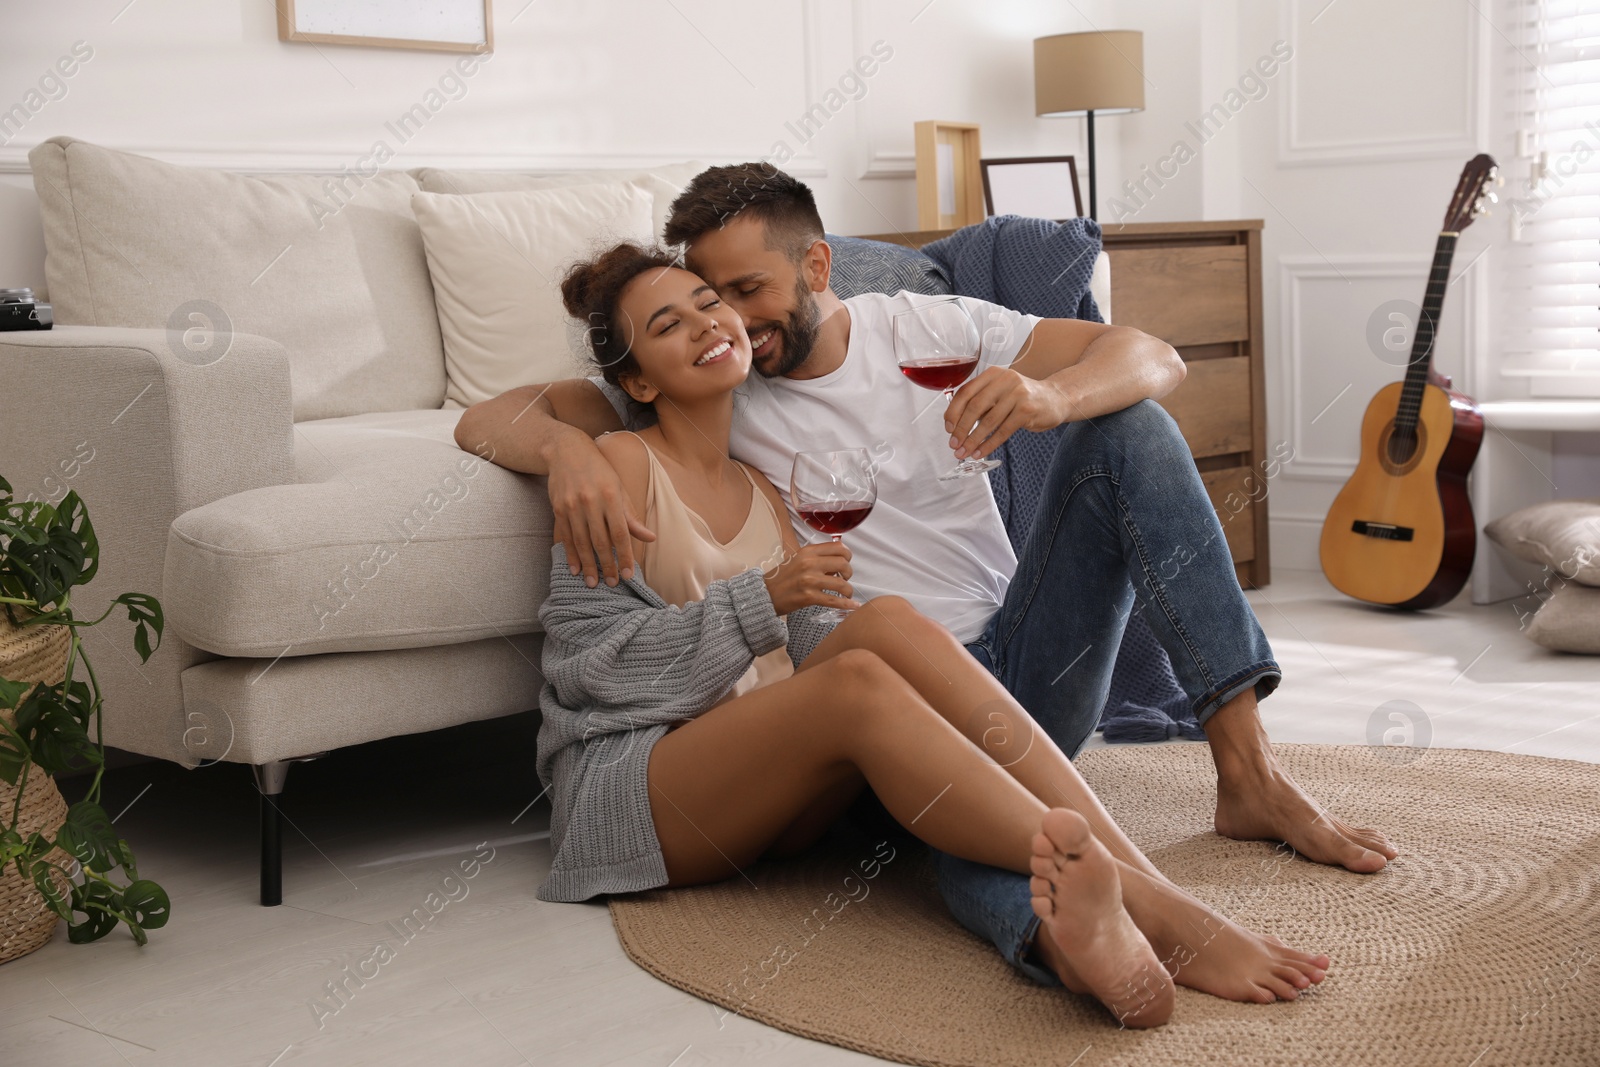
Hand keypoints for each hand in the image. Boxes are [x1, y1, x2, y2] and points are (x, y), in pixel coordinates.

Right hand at [548, 434, 654, 586]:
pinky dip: (569, 554)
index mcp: (611, 496)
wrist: (566, 451)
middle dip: (607, 565)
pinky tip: (574, 569)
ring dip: (588, 565)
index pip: (621, 533)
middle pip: (600, 541)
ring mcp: (572, 506)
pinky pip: (564, 537)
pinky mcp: (557, 509)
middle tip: (612, 583)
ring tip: (593, 582)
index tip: (629, 574)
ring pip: (581, 542)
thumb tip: (651, 538)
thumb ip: (632, 516)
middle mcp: (590, 502)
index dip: (625, 555)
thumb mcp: (619, 488)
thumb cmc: (599, 470)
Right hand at [763, 542, 860, 614]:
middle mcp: (810, 563)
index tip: (846, 562)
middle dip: (849, 572)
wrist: (766, 594)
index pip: (838, 547)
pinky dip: (846, 604)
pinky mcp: (809, 597)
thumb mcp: (799, 560)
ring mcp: (809, 580)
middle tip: (845, 578)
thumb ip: (818, 558)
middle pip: (843, 563)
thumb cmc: (784, 577)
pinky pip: (834, 600)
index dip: (847, 555)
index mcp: (808, 551)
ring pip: (842, 583)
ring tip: (846, 593)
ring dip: (848, 590)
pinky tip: (853, 606)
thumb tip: (840, 560)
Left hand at [943, 368, 1072, 459]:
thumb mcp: (1000, 392)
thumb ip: (980, 402)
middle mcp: (1005, 380)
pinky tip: (980, 452)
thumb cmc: (1023, 398)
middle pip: (974, 406)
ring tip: (964, 452)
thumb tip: (955, 424)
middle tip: (954, 444)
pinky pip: (1002, 431)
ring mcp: (1018, 394)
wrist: (1056, 398)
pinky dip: (988, 444)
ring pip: (988, 421)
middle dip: (961, 428)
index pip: (965, 392)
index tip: (948, 428)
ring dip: (973, 440)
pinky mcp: (1027, 410)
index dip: (953, 412)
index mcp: (993, 374)